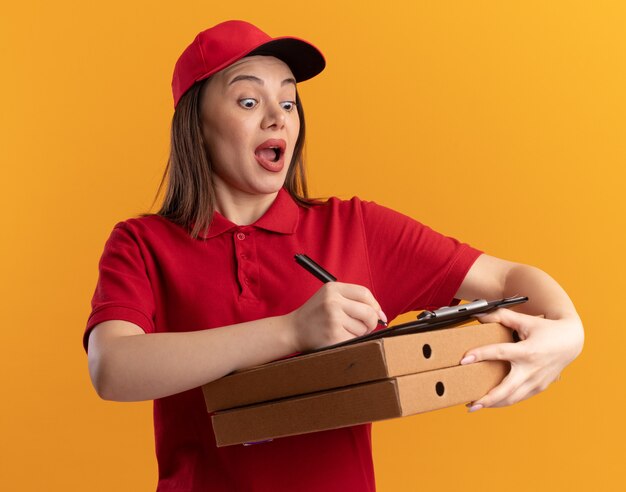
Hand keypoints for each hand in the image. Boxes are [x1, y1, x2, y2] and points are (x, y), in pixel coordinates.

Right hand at [286, 282, 387, 351]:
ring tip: (342, 330)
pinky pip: (355, 340)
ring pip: (363, 328)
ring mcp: (333, 319)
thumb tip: (381, 314)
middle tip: (366, 327)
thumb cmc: (315, 315)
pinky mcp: (334, 335)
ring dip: (358, 333)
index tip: (378, 314)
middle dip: (372, 322)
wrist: (292, 330)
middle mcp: (333, 301)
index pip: (364, 293)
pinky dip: (352, 342)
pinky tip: (339, 338)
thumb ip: (352, 300)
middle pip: (368, 312)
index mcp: (333, 288)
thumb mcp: (328, 297)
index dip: (375, 305)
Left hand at [460, 308, 583, 410]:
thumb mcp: (526, 320)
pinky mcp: (539, 387)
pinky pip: (519, 398)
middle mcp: (532, 370)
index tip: (464, 359)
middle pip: (507, 389)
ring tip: (474, 405)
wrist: (572, 342)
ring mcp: (537, 382)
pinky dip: (504, 401)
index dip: (480, 355)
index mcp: (527, 351)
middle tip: (470, 404)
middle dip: (488, 399)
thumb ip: (502, 316)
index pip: (499, 353)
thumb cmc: (548, 330)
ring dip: (493, 404)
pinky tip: (491, 402)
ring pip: (513, 398)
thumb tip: (480, 314)